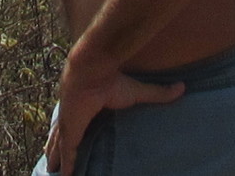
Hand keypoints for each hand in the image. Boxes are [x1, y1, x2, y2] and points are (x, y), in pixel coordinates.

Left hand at [42, 52, 184, 173]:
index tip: (69, 138)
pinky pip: (67, 154)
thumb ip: (157, 93)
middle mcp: (73, 115)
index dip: (72, 130)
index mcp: (85, 105)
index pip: (78, 121)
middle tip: (53, 160)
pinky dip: (65, 166)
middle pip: (62, 135)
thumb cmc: (112, 78)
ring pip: (59, 146)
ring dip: (56, 157)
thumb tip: (182, 87)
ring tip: (52, 169)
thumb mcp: (137, 91)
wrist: (93, 70)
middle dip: (56, 147)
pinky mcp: (69, 131)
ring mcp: (69, 124)